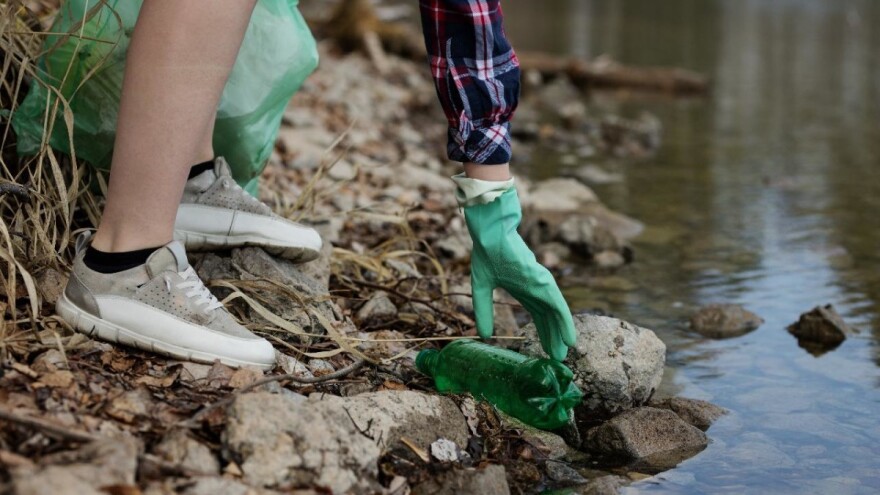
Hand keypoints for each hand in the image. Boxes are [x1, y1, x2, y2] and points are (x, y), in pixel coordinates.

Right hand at [464, 188, 575, 360]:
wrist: (491, 235)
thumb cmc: (486, 254)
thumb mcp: (481, 289)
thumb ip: (484, 311)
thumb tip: (484, 336)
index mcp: (522, 289)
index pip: (537, 315)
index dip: (542, 332)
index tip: (545, 349)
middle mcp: (535, 289)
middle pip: (548, 318)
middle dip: (552, 337)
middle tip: (557, 358)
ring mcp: (541, 286)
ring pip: (556, 315)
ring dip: (561, 334)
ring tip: (565, 353)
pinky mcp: (544, 283)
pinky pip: (559, 307)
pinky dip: (566, 323)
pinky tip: (571, 339)